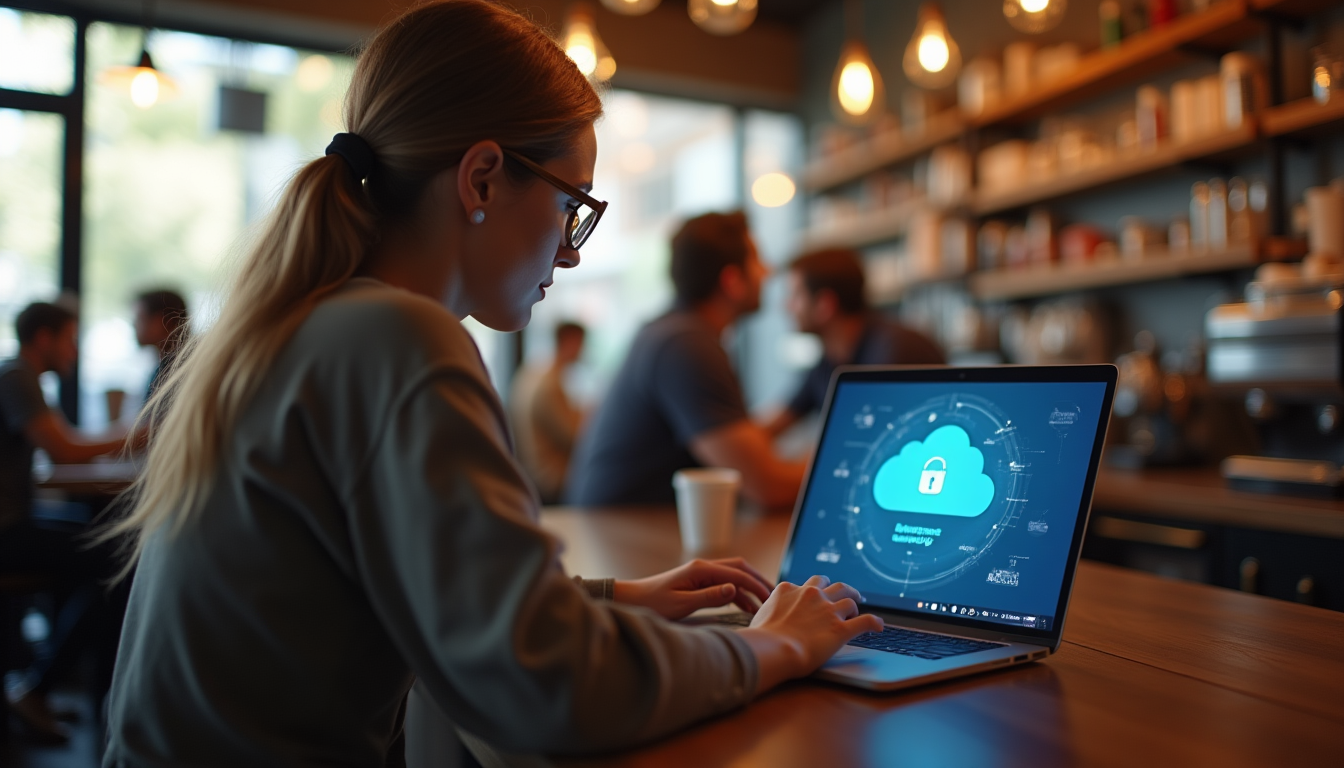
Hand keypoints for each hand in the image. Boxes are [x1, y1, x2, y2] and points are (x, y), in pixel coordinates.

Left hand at [612, 558, 773, 620]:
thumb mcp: (681, 604)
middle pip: (739, 568)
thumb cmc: (653, 603)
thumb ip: (709, 597)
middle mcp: (703, 567)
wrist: (633, 599)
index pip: (736, 574)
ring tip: (765, 604)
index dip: (755, 586)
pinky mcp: (699, 582)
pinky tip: (746, 606)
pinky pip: (724, 584)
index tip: (770, 599)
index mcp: (700, 569)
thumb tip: (734, 590)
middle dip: (758, 580)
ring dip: (750, 587)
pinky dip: (738, 593)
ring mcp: (702, 573)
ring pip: (734, 575)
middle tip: (774, 596)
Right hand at [737, 575, 883, 693]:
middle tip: (845, 593)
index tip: (816, 596)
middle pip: (831, 584)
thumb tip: (764, 618)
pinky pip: (866, 622)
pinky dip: (874, 623)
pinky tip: (879, 626)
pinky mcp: (841, 628)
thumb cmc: (761, 638)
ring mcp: (828, 610)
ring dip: (855, 602)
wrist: (774, 648)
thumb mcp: (758, 616)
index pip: (806, 584)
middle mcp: (811, 595)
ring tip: (859, 607)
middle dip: (839, 587)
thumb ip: (767, 611)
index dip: (813, 591)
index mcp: (790, 590)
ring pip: (849, 598)